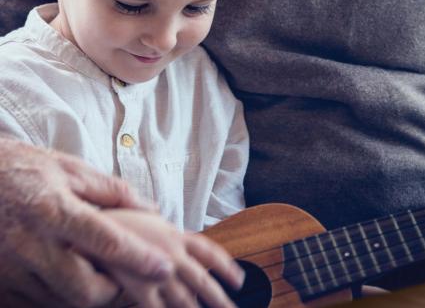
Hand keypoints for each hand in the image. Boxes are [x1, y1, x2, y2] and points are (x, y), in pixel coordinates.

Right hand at [0, 139, 173, 306]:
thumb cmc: (22, 170)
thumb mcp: (68, 169)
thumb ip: (112, 191)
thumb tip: (151, 209)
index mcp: (53, 210)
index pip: (106, 242)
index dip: (139, 259)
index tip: (165, 267)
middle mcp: (30, 245)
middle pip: (84, 290)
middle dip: (113, 290)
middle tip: (126, 277)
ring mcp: (10, 270)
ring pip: (60, 303)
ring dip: (85, 295)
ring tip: (98, 275)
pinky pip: (35, 305)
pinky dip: (57, 298)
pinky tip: (66, 277)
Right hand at [107, 210, 243, 307]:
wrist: (94, 226)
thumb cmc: (117, 219)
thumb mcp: (144, 215)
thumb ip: (158, 224)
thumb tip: (160, 216)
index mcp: (176, 235)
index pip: (209, 252)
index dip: (226, 266)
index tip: (239, 280)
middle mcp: (173, 255)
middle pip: (203, 281)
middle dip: (220, 299)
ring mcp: (158, 274)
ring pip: (186, 300)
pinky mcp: (140, 290)